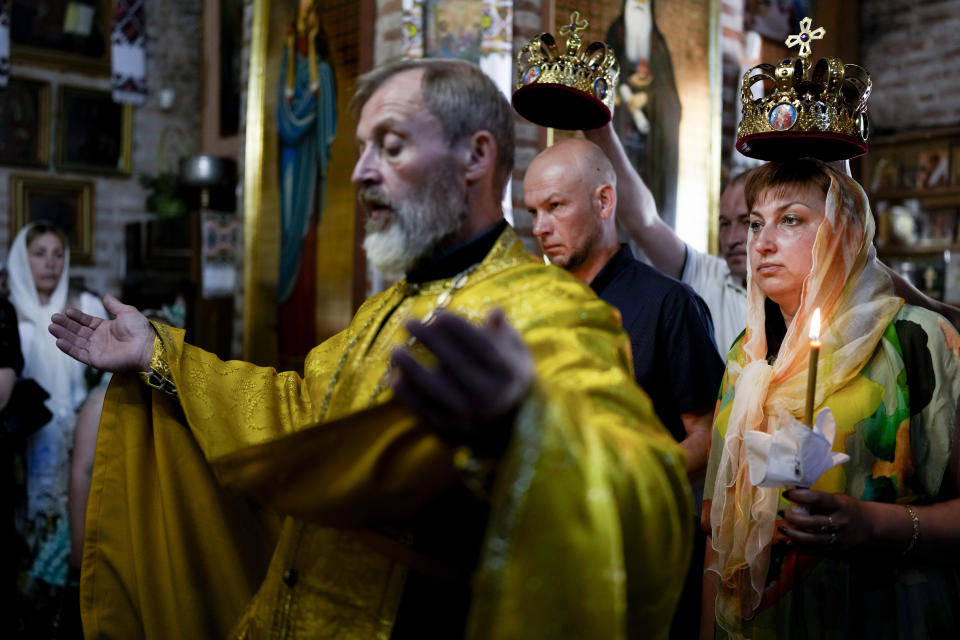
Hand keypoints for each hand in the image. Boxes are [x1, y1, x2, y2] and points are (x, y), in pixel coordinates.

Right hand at [49, 294, 154, 372]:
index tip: (67, 311)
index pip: (87, 322)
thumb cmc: (139, 329)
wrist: (146, 346)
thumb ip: (114, 305)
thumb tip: (106, 295)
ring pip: (76, 342)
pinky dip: (68, 348)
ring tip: (52, 327)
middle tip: (53, 318)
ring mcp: (97, 350)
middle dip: (66, 325)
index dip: (77, 317)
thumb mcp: (126, 312)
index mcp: (106, 328)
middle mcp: (100, 339)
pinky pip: (79, 354)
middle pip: (78, 331)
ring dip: (63, 335)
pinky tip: (59, 341)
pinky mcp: (96, 360)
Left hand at [390, 309, 533, 454]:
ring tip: (394, 350)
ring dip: (413, 369)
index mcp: (507, 372)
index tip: (437, 313)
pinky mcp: (453, 430)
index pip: (480, 345)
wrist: (510, 422)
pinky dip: (409, 397)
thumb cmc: (507, 374)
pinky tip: (395, 379)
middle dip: (430, 340)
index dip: (457, 328)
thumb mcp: (515, 351)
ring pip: (438, 389)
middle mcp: (491, 395)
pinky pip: (427, 412)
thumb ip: (503, 331)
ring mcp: (470, 415)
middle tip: (408, 321)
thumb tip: (496, 311)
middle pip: (455, 363)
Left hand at [778, 488, 871, 552]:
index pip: (818, 499)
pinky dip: (799, 547)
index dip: (800, 496)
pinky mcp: (835, 550)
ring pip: (812, 539)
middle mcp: (840, 522)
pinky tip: (789, 542)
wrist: (868, 526)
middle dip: (793, 518)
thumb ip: (817, 497)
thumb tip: (792, 491)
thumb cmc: (847, 508)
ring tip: (783, 528)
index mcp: (840, 505)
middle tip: (782, 512)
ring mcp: (838, 538)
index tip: (786, 494)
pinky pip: (814, 550)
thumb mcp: (837, 498)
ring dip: (793, 535)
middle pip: (812, 522)